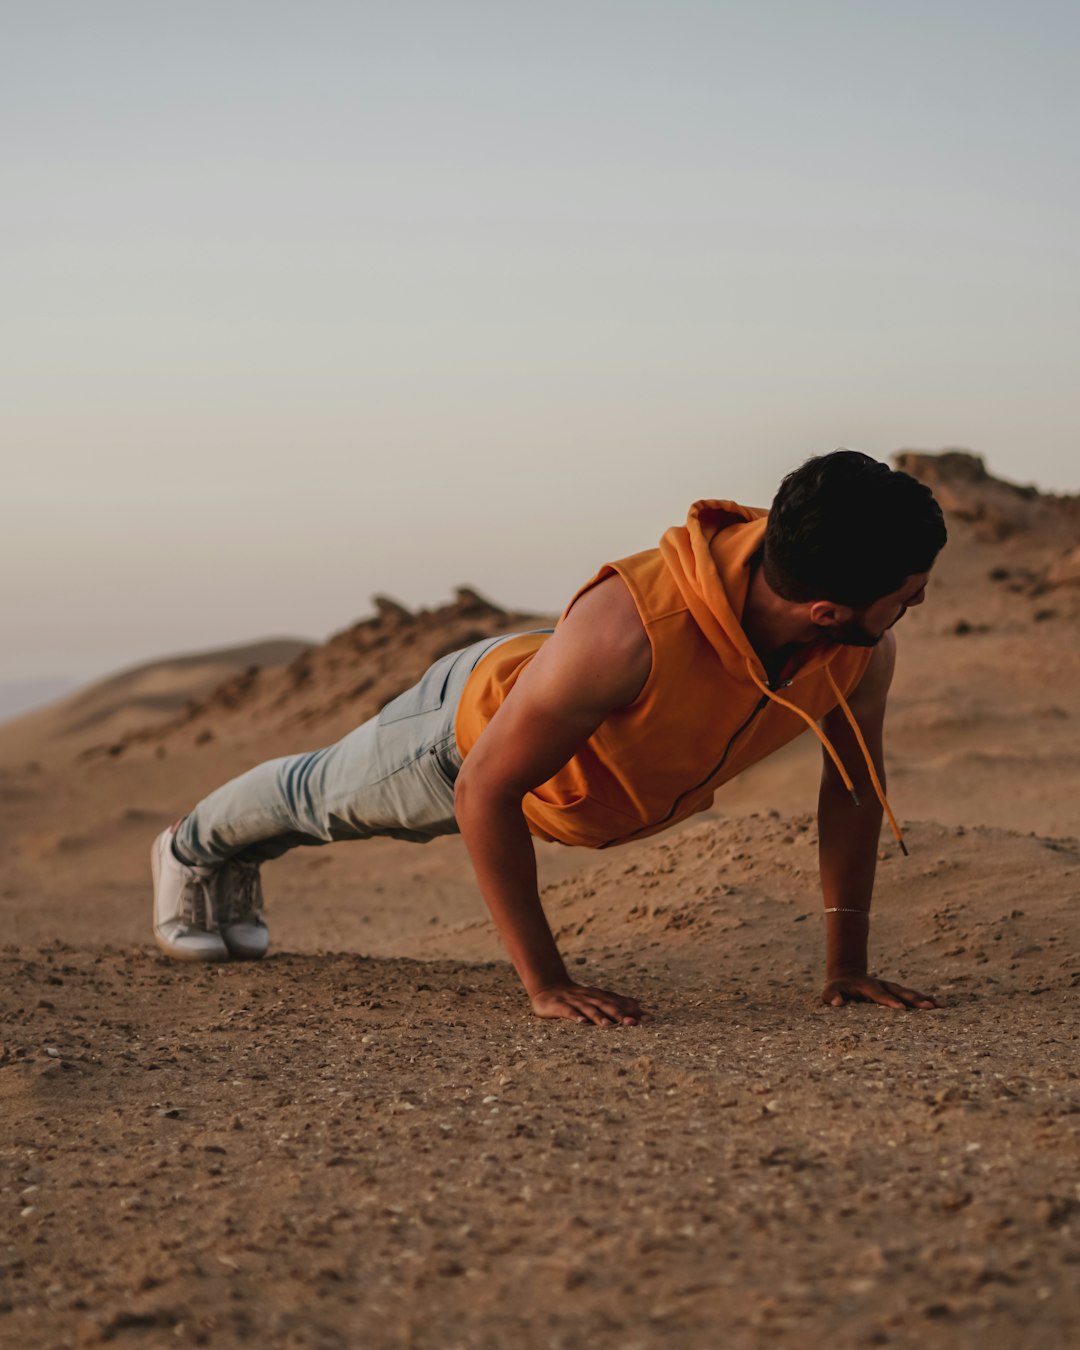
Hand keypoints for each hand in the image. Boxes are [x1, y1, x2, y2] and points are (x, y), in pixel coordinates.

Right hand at [530, 982, 644, 1026]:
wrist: (547, 988)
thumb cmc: (575, 997)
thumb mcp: (595, 997)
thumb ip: (613, 1001)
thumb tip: (638, 1004)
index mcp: (597, 996)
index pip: (617, 1001)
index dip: (631, 1009)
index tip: (647, 1017)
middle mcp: (588, 997)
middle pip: (606, 1005)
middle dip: (620, 1014)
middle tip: (633, 1023)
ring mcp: (573, 1001)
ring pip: (588, 1008)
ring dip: (599, 1017)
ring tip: (609, 1025)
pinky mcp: (558, 1006)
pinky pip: (567, 1012)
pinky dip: (575, 1016)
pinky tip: (582, 1022)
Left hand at [822, 971, 937, 1009]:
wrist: (846, 973)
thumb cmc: (837, 988)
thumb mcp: (829, 991)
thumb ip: (832, 996)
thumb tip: (838, 1003)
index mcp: (866, 985)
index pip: (878, 994)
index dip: (889, 1001)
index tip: (901, 1009)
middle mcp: (881, 984)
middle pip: (899, 991)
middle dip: (914, 999)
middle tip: (929, 1007)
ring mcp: (890, 986)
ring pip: (908, 992)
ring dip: (923, 998)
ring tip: (939, 1006)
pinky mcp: (895, 991)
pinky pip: (911, 995)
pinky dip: (925, 998)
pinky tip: (939, 1005)